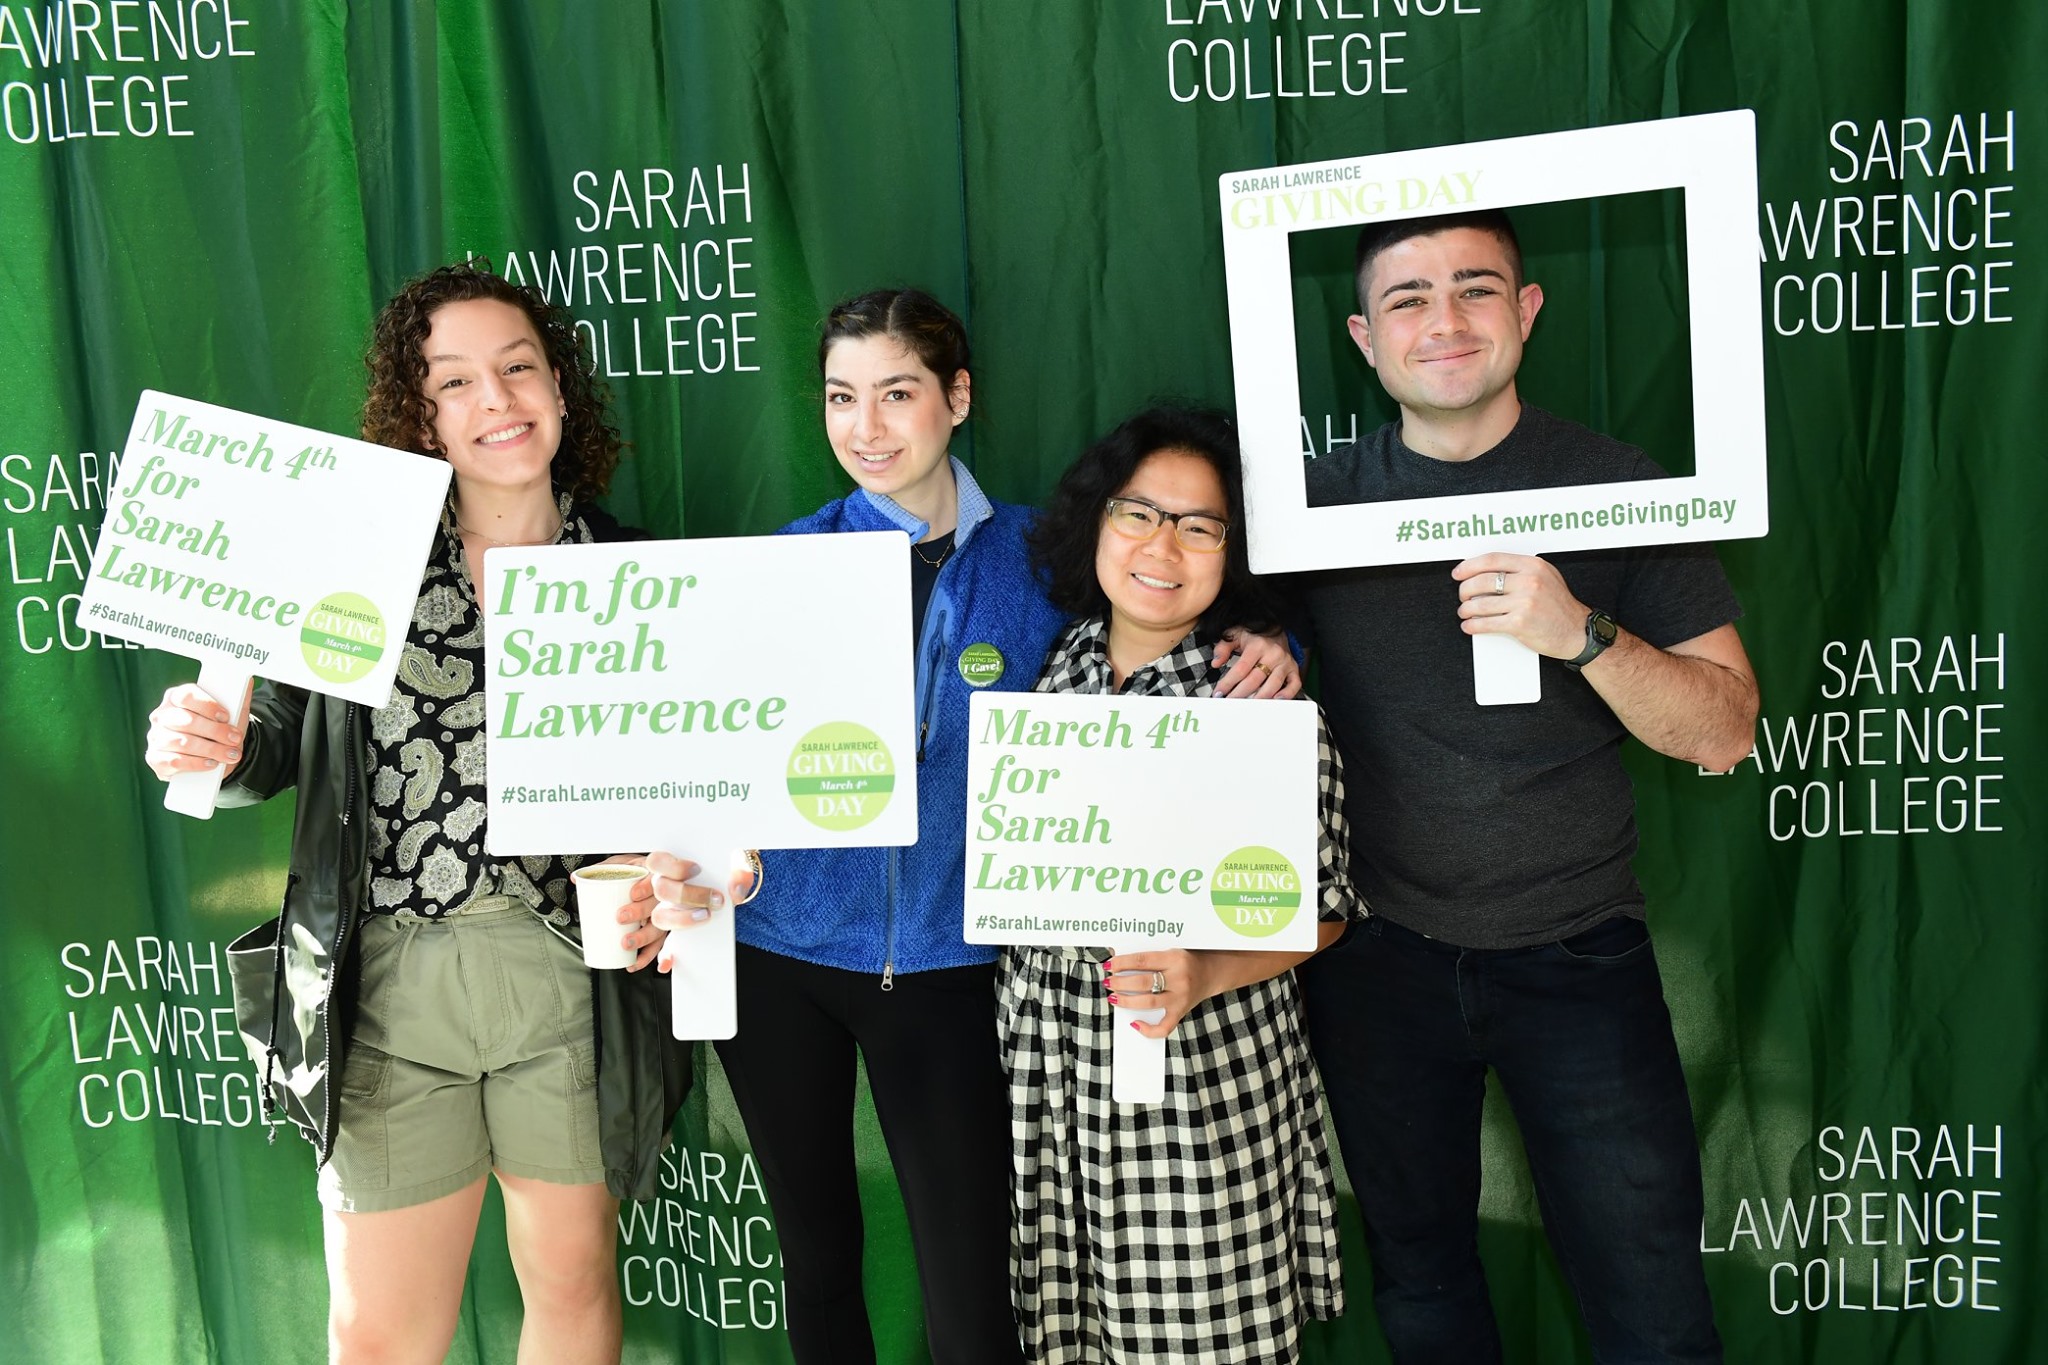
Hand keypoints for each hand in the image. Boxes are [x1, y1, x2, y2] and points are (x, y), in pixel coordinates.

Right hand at [144, 681, 252, 781]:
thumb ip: (239, 696)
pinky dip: (195, 764)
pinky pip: (174, 762)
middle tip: (235, 739)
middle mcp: (162, 715)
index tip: (226, 716)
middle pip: (186, 721)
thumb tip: (248, 681)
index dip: (207, 706)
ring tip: (229, 755)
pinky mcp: (155, 758)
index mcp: (177, 697)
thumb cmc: (220, 728)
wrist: (215, 754)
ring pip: (181, 743)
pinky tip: (211, 763)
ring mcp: (156, 737)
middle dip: (215, 731)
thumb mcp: (232, 711)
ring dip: (210, 750)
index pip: (186, 696)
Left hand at [582, 855, 667, 971]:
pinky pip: (658, 946)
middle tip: (620, 917)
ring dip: (644, 938)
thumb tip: (576, 878)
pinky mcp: (660, 931)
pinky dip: (648, 957)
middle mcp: (662, 897)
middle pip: (658, 906)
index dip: (646, 888)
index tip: (633, 894)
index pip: (656, 880)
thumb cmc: (634, 872)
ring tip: (625, 944)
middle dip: (640, 913)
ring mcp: (664, 915)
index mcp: (654, 876)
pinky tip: (636, 962)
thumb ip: (599, 870)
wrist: (646, 877)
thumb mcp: (618, 865)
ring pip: (659, 928)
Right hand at [645, 850, 759, 972]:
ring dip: (680, 921)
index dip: (674, 866)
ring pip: (659, 917)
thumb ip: (738, 871)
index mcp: (672, 866)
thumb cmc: (726, 868)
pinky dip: (663, 956)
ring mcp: (666, 909)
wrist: (730, 881)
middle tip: (715, 900)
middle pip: (661, 890)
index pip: (657, 861)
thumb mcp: (735, 863)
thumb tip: (735, 890)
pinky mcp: (675, 929)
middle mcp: (664, 887)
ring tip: (706, 918)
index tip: (697, 869)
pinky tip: (668, 964)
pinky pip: (661, 946)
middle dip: (687, 895)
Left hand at [1102, 948, 1215, 1037]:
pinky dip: (1148, 1029)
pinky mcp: (1181, 1012)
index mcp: (1174, 958)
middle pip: (1142, 982)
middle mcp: (1179, 978)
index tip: (1109, 965)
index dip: (1122, 963)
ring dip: (1127, 1001)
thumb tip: (1118, 959)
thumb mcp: (1170, 951)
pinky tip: (1134, 1023)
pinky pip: (1164, 1027)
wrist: (1213, 972)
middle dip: (1120, 983)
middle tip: (1108, 981)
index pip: (1142, 960)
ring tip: (1114, 997)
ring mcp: (1180, 998)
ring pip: (1148, 1003)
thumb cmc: (1186, 960)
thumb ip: (1148, 956)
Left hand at [1212, 629, 1301, 698]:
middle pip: (1255, 679)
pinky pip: (1294, 684)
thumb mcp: (1236, 634)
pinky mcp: (1293, 669)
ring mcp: (1285, 663)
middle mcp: (1273, 654)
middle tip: (1229, 703)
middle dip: (1240, 694)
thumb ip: (1223, 647)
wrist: (1277, 629)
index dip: (1228, 683)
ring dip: (1259, 698)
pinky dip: (1286, 694)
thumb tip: (1216, 663)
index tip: (1219, 693)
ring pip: (1273, 685)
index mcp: (1257, 645)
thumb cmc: (1254, 635)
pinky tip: (1275, 701)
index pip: (1241, 668)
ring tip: (1247, 707)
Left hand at [1452, 553, 1588, 658]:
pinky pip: (1486, 623)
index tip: (1458, 573)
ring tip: (1465, 611)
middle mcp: (1528, 581)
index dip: (1469, 566)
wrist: (1577, 632)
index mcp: (1533, 566)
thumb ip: (1521, 570)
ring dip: (1466, 609)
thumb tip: (1487, 570)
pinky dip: (1473, 625)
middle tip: (1462, 596)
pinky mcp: (1520, 623)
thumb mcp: (1546, 577)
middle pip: (1482, 581)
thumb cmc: (1560, 606)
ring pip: (1480, 603)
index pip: (1492, 560)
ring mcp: (1524, 602)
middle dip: (1465, 590)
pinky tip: (1469, 625)